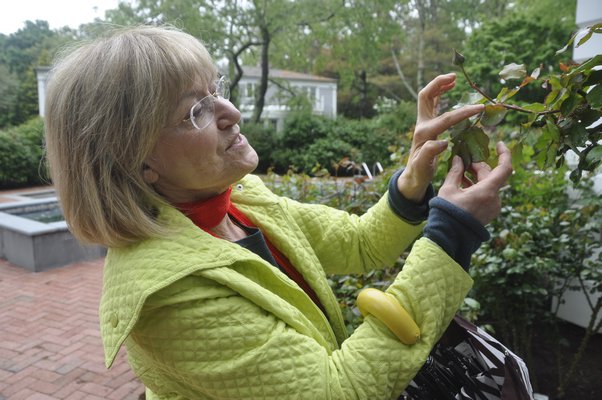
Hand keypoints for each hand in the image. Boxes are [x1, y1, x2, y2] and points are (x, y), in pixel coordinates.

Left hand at [397, 73, 483, 201]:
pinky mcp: (427, 123)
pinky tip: (450, 88)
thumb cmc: (419, 172)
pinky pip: (433, 103)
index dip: (463, 113)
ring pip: (429, 97)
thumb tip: (443, 142)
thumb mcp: (423, 166)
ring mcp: (423, 122)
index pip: (446, 118)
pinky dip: (440, 93)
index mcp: (424, 133)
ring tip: (453, 79)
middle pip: (426, 96)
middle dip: (438, 84)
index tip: (480, 108)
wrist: (413, 175)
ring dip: (439, 86)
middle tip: (454, 77)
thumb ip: (430, 153)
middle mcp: (422, 124)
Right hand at [437, 142, 511, 225]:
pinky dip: (477, 188)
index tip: (498, 144)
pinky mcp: (489, 213)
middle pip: (491, 176)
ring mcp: (493, 207)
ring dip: (476, 178)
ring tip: (460, 175)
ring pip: (488, 185)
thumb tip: (458, 159)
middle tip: (463, 162)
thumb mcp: (448, 189)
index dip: (504, 153)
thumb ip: (455, 172)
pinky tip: (464, 186)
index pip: (504, 168)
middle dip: (478, 167)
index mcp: (487, 191)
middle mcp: (495, 199)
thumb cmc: (447, 212)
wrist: (449, 237)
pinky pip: (487, 195)